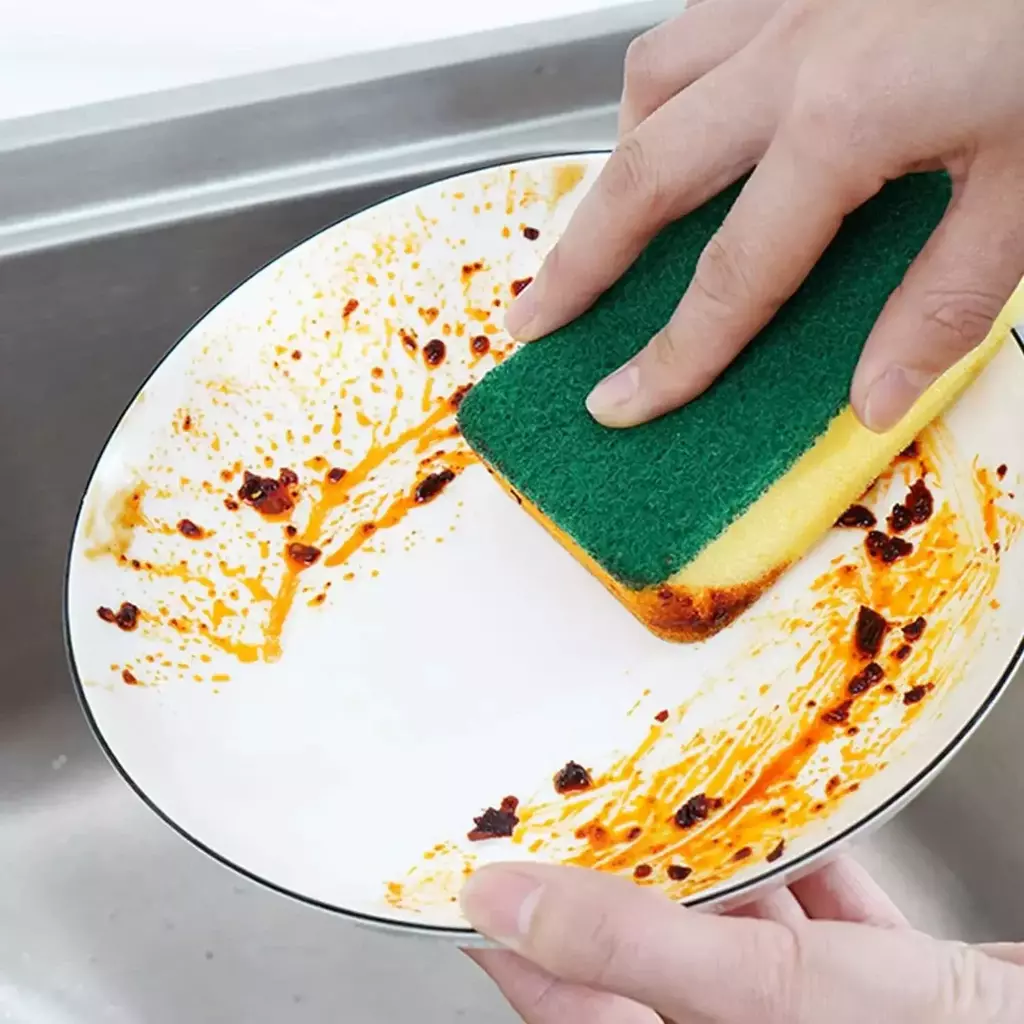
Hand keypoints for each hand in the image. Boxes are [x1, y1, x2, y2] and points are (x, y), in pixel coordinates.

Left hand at [462, 856, 1023, 1022]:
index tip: (484, 875)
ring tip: (667, 798)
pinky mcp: (881, 983)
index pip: (574, 1004)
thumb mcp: (767, 993)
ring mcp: (819, 1011)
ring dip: (712, 865)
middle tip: (573, 812)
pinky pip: (816, 916)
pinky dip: (799, 866)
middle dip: (617, 886)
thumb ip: (633, 948)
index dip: (522, 943)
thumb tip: (510, 907)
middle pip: (652, 958)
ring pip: (734, 930)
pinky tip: (788, 817)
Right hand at [507, 0, 1023, 431]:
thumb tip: (873, 399)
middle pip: (643, 174)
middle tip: (536, 318)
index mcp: (845, 118)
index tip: (616, 403)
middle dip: (577, 260)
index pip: (731, 274)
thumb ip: (946, 298)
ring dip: (619, 163)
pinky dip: (671, 87)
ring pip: (655, 80)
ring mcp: (788, 0)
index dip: (670, 355)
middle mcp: (792, 53)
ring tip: (611, 224)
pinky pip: (697, 28)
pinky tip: (688, 121)